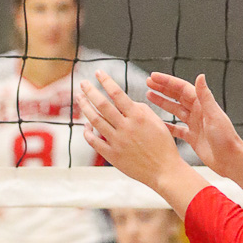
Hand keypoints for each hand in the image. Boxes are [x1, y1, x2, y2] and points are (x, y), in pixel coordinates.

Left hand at [80, 71, 184, 190]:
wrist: (164, 171)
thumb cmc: (162, 145)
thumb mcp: (157, 122)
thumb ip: (140, 109)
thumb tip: (124, 100)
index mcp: (138, 117)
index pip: (117, 93)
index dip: (106, 81)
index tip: (98, 72)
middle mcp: (126, 127)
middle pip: (102, 105)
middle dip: (90, 91)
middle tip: (82, 83)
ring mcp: (117, 142)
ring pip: (95, 121)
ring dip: (85, 107)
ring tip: (79, 98)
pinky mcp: (112, 155)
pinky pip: (93, 141)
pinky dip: (87, 131)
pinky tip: (85, 124)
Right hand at [146, 72, 242, 185]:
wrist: (229, 159)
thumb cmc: (226, 138)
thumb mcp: (214, 114)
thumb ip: (205, 96)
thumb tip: (200, 77)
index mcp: (202, 105)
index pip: (182, 88)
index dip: (167, 81)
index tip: (154, 77)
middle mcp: (198, 112)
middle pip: (177, 96)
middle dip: (162, 88)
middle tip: (148, 82)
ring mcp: (194, 124)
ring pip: (175, 110)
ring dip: (162, 102)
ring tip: (149, 96)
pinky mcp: (192, 137)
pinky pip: (176, 128)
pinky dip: (166, 125)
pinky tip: (158, 123)